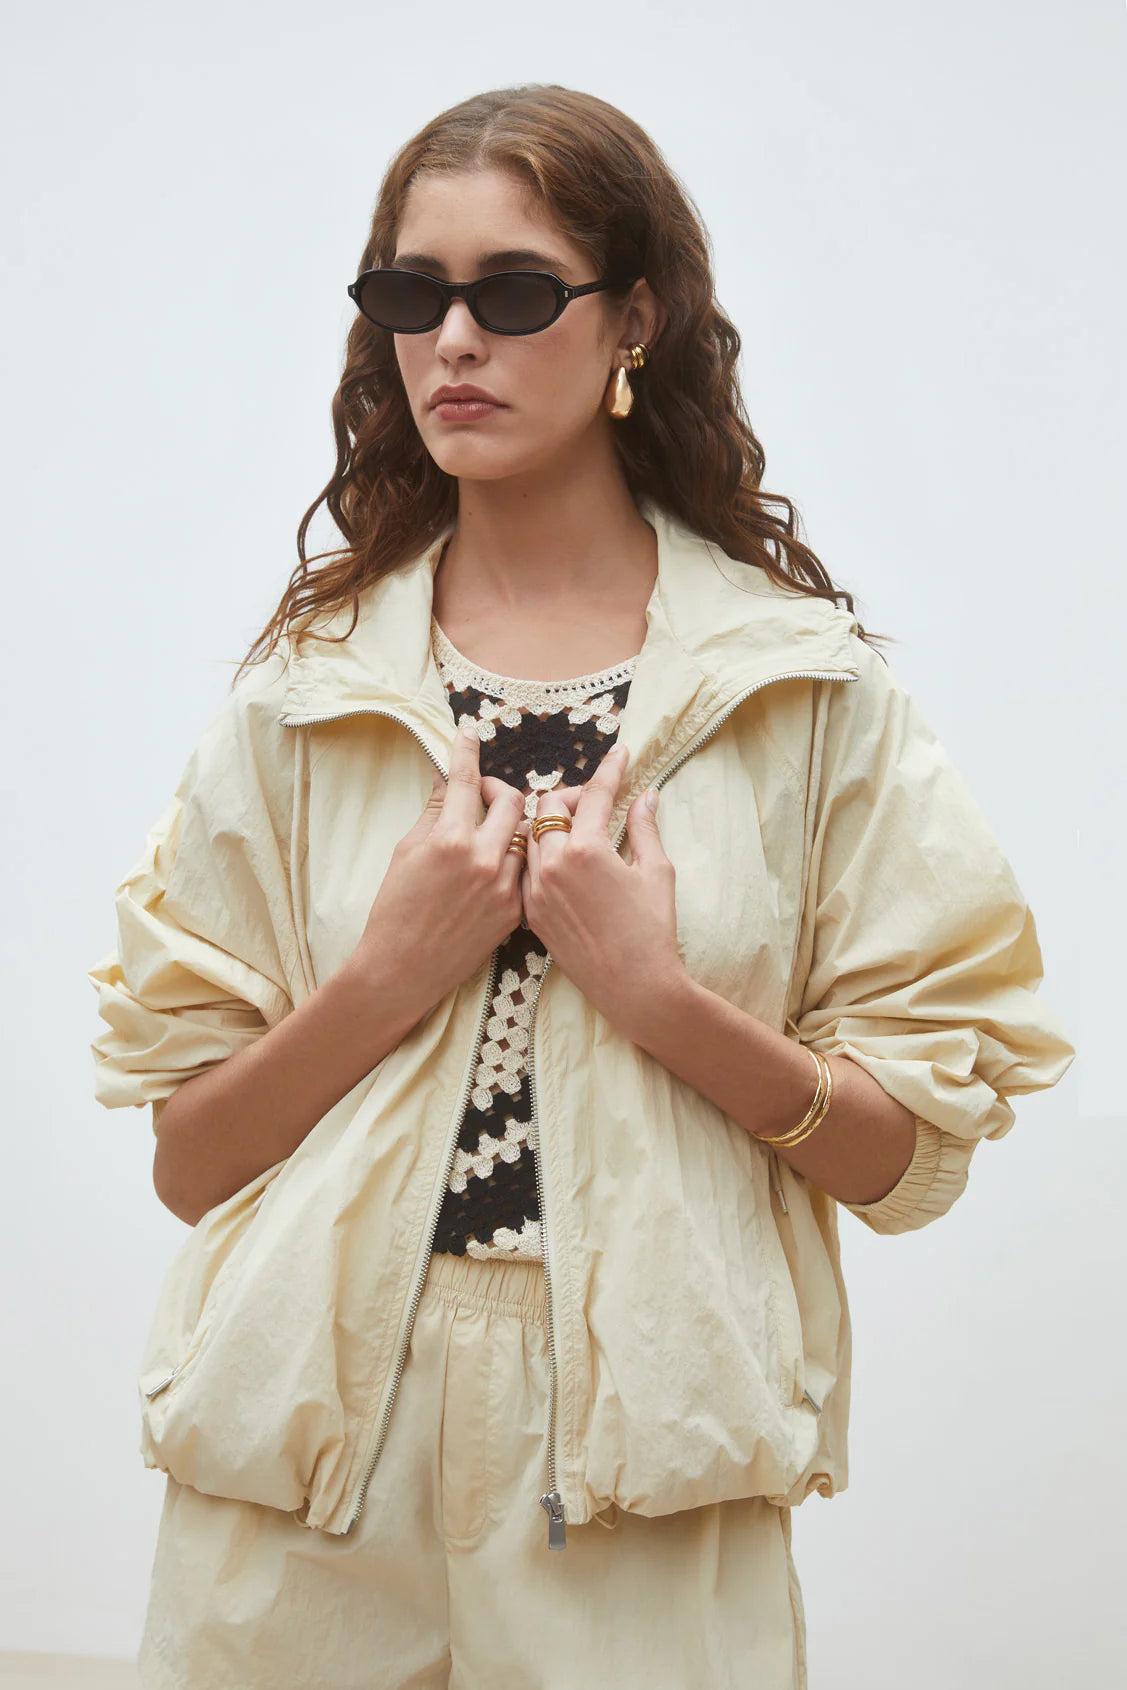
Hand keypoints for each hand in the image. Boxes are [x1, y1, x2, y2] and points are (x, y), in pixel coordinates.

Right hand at [354, 724, 528, 1017]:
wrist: (402, 969)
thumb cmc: (395, 909)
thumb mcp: (406, 852)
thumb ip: (432, 811)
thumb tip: (444, 776)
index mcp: (449, 839)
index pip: (464, 780)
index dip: (467, 750)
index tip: (471, 730)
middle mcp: (483, 859)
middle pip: (512, 800)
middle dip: (497, 790)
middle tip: (481, 796)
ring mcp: (504, 886)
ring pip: (526, 835)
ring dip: (511, 827)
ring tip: (490, 834)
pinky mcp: (516, 910)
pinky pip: (527, 869)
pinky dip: (516, 860)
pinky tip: (497, 866)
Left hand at [519, 743, 687, 1041]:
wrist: (633, 987)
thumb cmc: (652, 930)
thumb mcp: (656, 872)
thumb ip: (646, 828)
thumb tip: (646, 795)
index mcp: (587, 849)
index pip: (596, 794)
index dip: (610, 769)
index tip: (619, 752)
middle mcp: (553, 864)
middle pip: (548, 804)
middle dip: (573, 795)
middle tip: (596, 803)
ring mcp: (535, 889)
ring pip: (530, 835)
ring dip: (550, 823)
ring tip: (577, 830)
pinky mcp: (529, 912)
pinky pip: (525, 869)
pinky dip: (540, 856)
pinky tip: (561, 862)